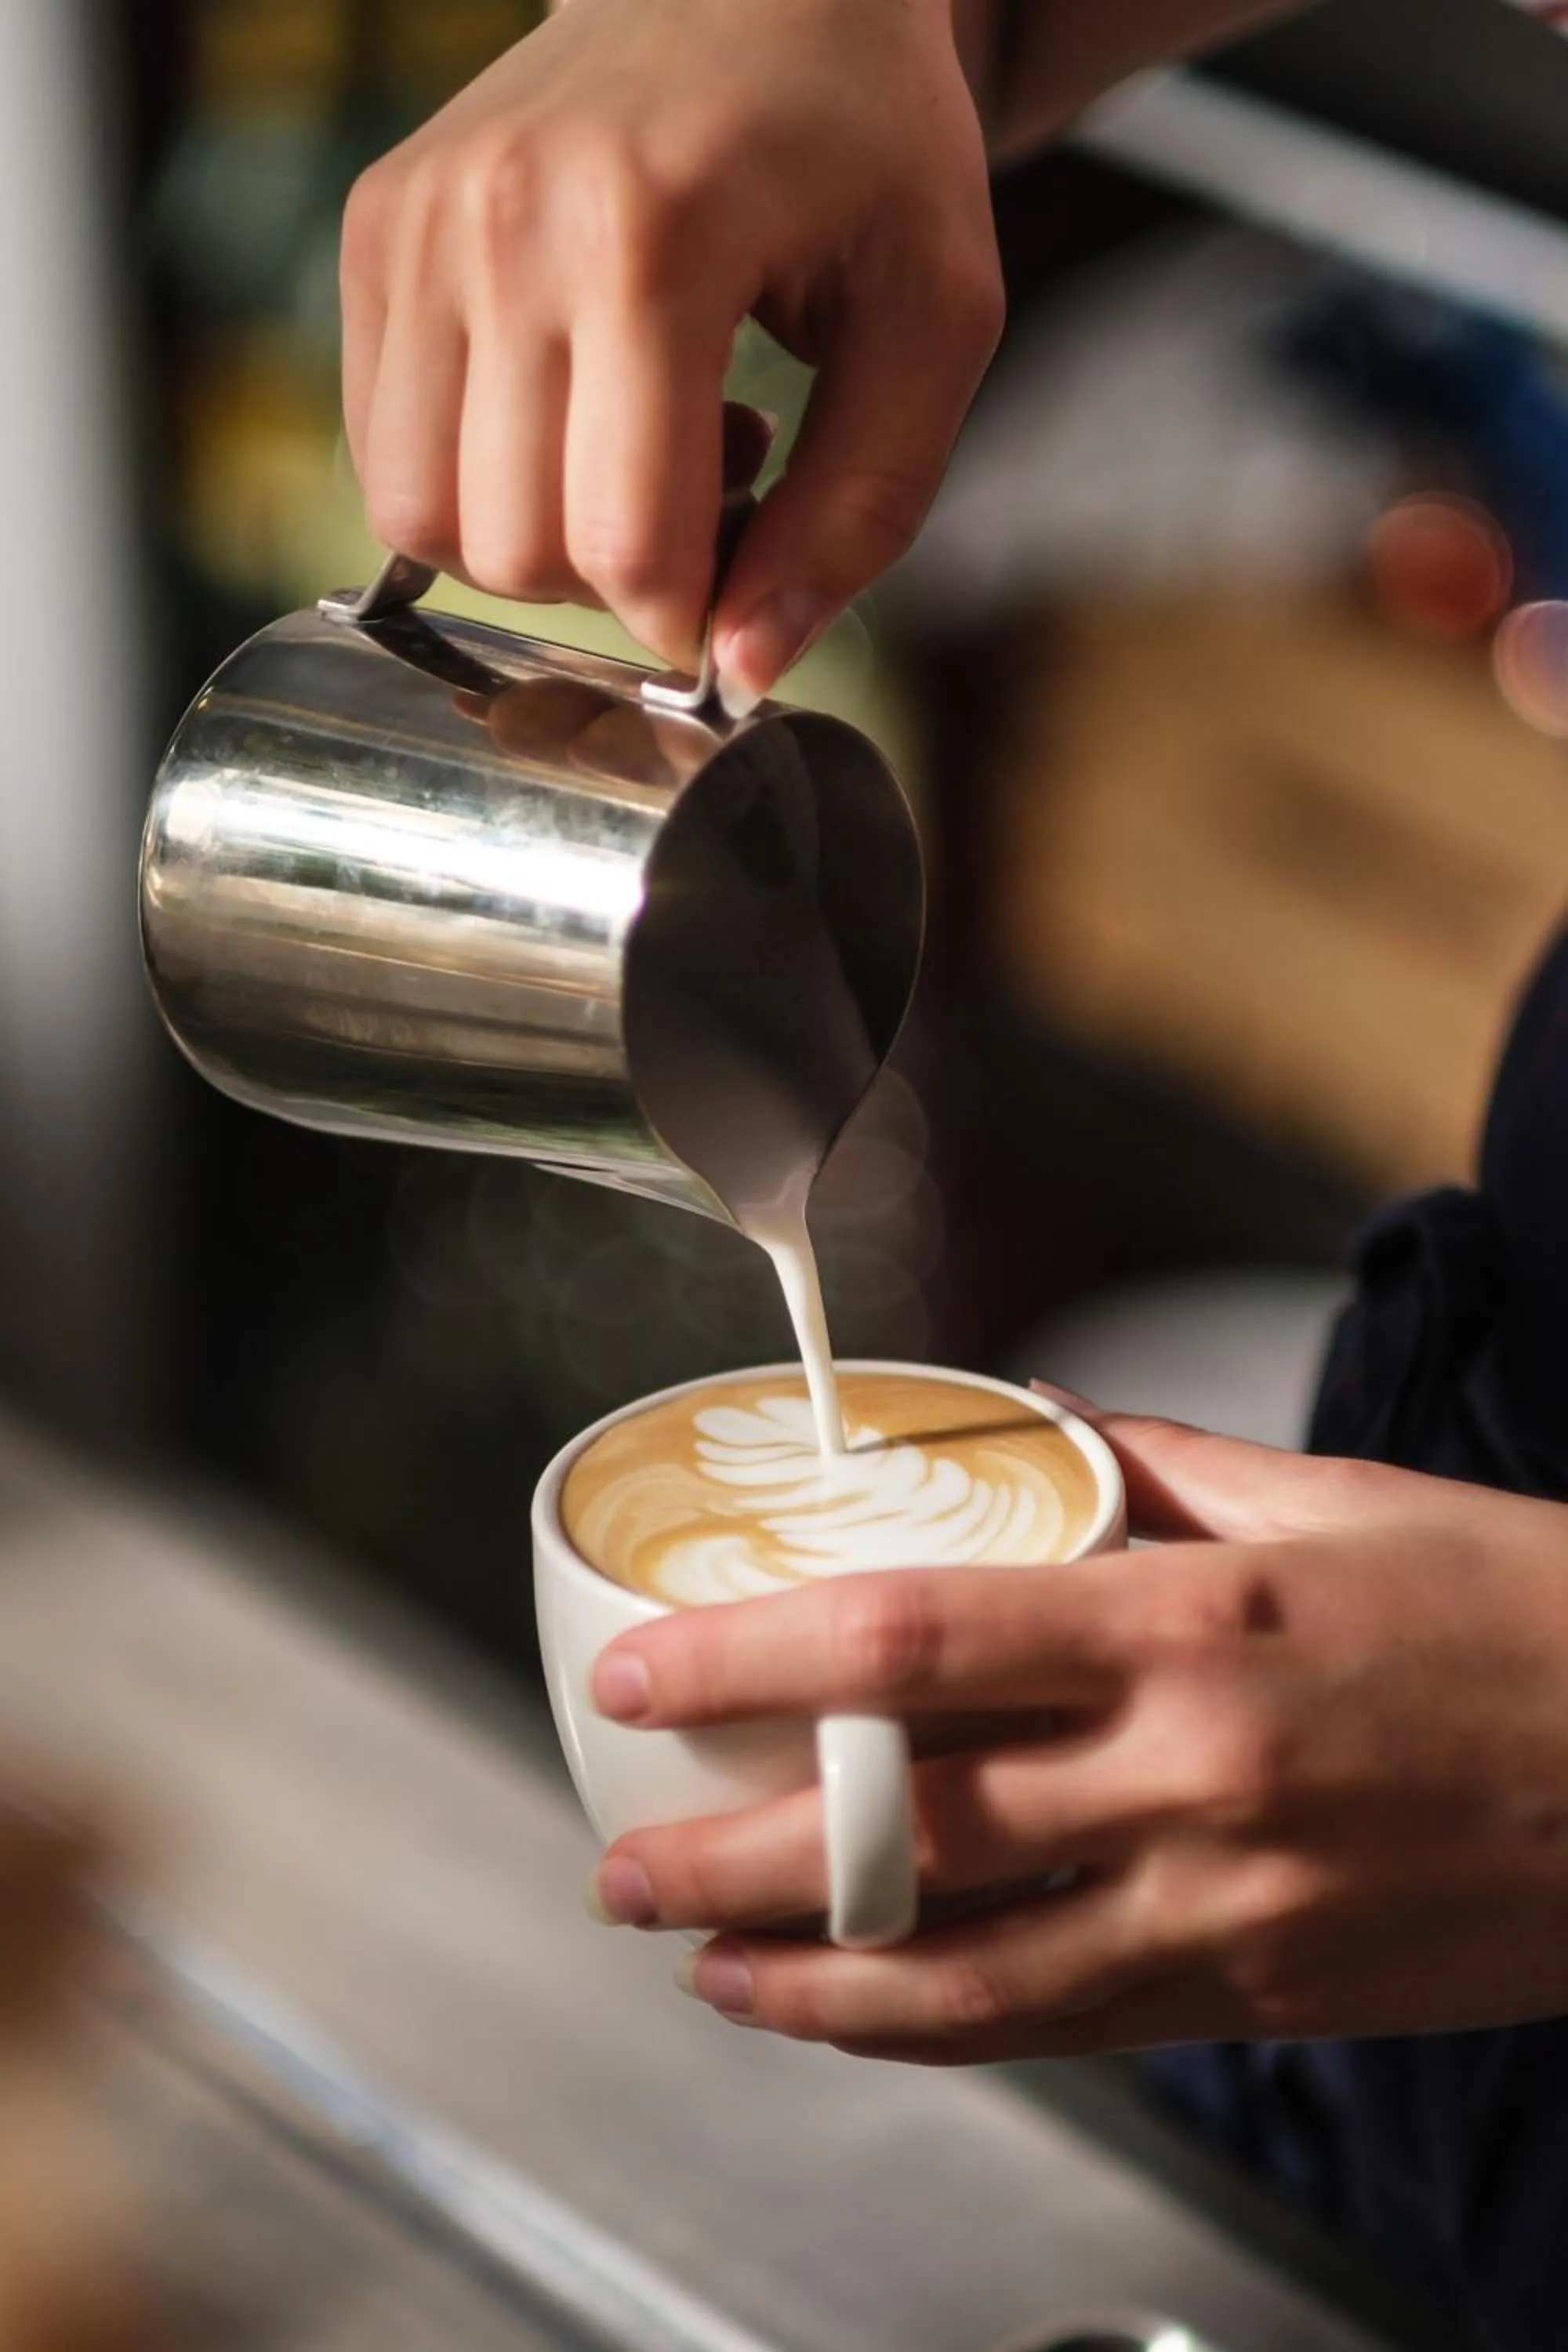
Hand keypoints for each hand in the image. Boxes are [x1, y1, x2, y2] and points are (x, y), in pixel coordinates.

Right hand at [340, 0, 1002, 705]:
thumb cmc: (863, 145)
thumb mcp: (932, 322)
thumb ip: (859, 513)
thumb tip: (743, 672)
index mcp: (653, 235)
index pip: (623, 540)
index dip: (687, 618)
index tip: (737, 593)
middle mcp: (506, 219)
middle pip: (514, 547)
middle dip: (615, 582)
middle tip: (704, 487)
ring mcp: (421, 217)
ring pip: (419, 517)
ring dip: (530, 540)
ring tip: (630, 443)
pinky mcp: (377, 226)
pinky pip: (382, 450)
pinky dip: (471, 480)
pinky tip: (567, 406)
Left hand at [586, 1404, 1567, 2063]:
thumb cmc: (1527, 1612)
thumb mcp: (1337, 1502)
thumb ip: (1159, 1467)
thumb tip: (1026, 1430)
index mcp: (1198, 1624)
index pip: (915, 1643)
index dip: (748, 1662)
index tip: (636, 1673)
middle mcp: (1195, 1776)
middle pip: (909, 1831)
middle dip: (730, 1861)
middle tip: (616, 1870)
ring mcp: (1231, 1909)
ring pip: (968, 1975)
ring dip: (809, 1981)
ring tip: (700, 1966)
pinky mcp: (1266, 1996)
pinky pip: (1065, 2026)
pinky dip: (939, 2029)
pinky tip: (860, 2014)